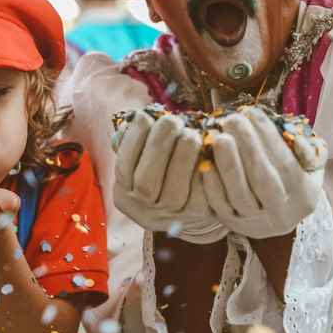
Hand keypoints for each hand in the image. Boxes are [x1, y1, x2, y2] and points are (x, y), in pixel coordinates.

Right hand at [113, 111, 226, 243]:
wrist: (191, 209)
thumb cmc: (164, 172)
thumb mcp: (144, 160)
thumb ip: (138, 141)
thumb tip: (138, 118)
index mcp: (125, 193)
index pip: (123, 169)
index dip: (133, 140)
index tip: (144, 116)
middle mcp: (144, 210)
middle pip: (146, 183)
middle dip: (158, 146)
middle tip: (171, 120)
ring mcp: (171, 216)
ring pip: (174, 192)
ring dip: (182, 157)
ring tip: (190, 133)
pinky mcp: (199, 214)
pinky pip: (201, 194)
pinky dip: (204, 169)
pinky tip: (208, 148)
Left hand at [203, 107, 326, 238]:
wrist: (274, 214)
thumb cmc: (292, 175)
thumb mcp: (311, 163)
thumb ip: (309, 150)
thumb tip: (295, 139)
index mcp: (304, 196)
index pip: (285, 165)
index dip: (268, 137)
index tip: (252, 111)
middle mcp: (282, 215)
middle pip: (262, 180)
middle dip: (247, 146)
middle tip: (231, 119)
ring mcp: (255, 223)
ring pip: (239, 194)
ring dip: (226, 163)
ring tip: (216, 135)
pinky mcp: (232, 223)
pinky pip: (219, 205)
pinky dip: (211, 182)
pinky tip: (204, 159)